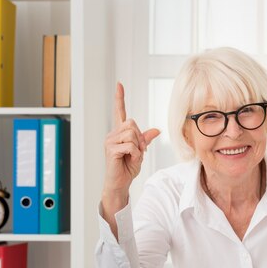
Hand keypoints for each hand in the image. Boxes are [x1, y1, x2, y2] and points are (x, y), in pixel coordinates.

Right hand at [102, 83, 159, 225]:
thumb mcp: (140, 151)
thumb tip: (157, 130)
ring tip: (132, 156)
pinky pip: (131, 145)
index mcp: (119, 132)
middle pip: (132, 123)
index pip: (119, 111)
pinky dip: (135, 154)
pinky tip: (130, 160)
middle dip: (140, 138)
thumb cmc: (128, 167)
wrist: (120, 183)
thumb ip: (146, 139)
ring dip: (138, 147)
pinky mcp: (111, 149)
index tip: (119, 84)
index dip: (120, 98)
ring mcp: (110, 141)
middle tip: (138, 151)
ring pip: (132, 134)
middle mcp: (112, 134)